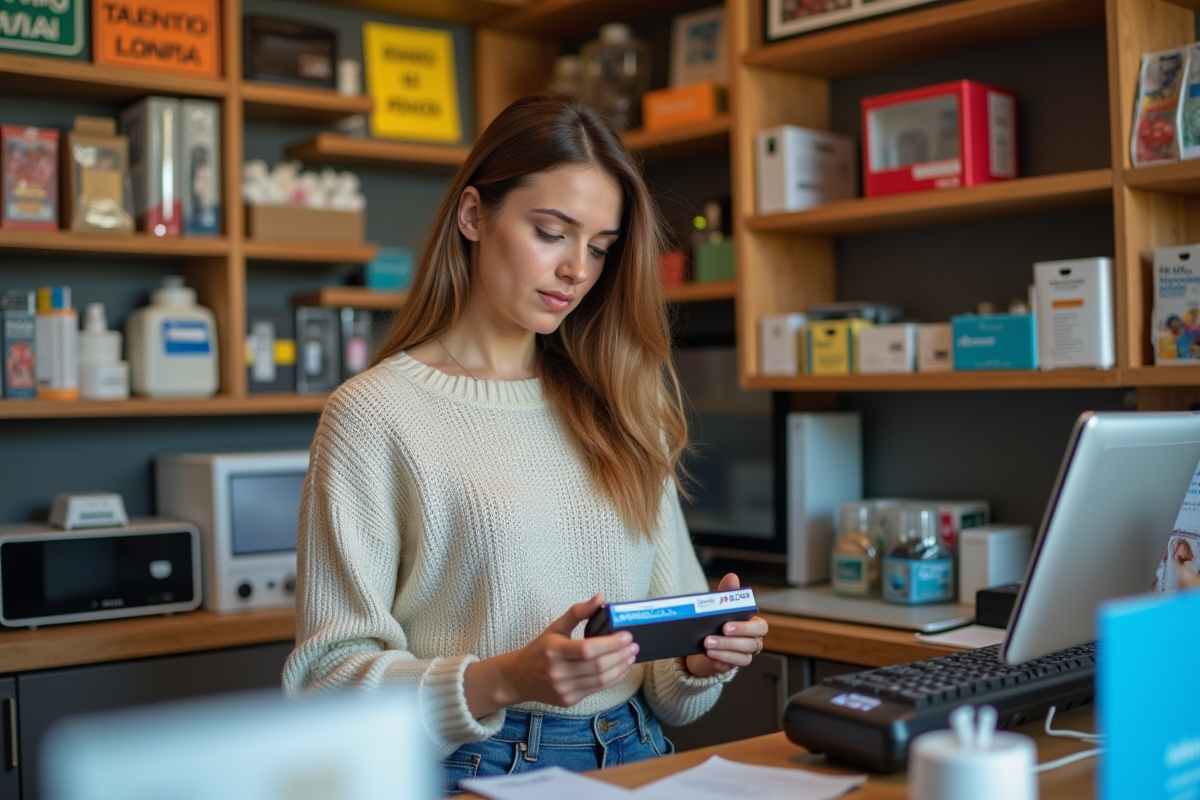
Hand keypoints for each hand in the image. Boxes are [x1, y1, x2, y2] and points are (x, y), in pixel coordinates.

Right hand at [464, 594, 637, 716]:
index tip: (627, 635)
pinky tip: (620, 669)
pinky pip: (596, 690)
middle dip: (620, 655)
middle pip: (597, 666)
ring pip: (600, 680)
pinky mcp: (568, 700)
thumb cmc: (540, 650)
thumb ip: (578, 612)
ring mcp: (563, 689)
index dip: (611, 643)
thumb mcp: (555, 627)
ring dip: (620, 668)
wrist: (518, 679)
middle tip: (634, 645)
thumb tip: (600, 598)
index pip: (587, 649)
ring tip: (631, 656)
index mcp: (553, 650)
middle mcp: (557, 672)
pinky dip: (612, 679)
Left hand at [684, 573, 768, 678]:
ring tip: (707, 644)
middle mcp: (751, 642)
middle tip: (717, 634)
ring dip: (724, 650)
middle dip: (733, 640)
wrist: (700, 643)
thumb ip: (727, 593)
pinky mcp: (730, 666)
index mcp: (752, 625)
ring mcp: (741, 655)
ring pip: (742, 657)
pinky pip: (728, 667)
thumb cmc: (716, 622)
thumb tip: (732, 577)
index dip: (746, 627)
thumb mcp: (720, 606)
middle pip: (751, 644)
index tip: (727, 624)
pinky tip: (709, 655)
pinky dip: (719, 661)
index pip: (760, 627)